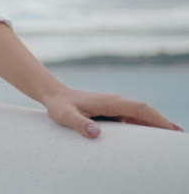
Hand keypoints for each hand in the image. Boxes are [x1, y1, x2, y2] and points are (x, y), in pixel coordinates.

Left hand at [43, 87, 183, 138]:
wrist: (54, 95)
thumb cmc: (60, 106)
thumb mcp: (66, 116)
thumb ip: (79, 124)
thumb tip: (95, 134)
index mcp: (109, 102)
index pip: (140, 109)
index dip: (157, 119)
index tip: (170, 130)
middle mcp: (115, 101)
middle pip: (145, 110)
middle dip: (162, 122)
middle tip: (177, 136)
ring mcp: (113, 104)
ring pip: (139, 112)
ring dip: (154, 122)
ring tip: (168, 136)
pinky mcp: (109, 108)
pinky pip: (130, 115)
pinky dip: (143, 122)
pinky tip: (147, 133)